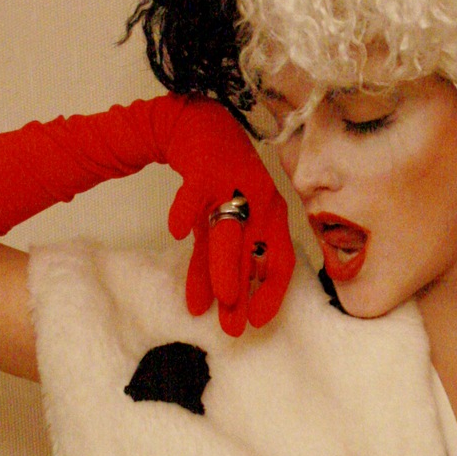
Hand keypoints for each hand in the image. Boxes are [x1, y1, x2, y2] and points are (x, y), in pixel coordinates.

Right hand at [160, 100, 295, 333]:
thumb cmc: (219, 181)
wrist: (202, 125)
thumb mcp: (224, 222)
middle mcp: (260, 203)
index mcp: (272, 217)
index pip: (280, 261)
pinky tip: (175, 231)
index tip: (256, 322)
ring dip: (224, 265)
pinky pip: (195, 193)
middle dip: (242, 293)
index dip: (271, 292)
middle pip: (252, 254)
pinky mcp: (205, 169)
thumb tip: (219, 301)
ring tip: (216, 299)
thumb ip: (220, 259)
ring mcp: (233, 186)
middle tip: (232, 330)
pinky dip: (185, 210)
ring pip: (229, 231)